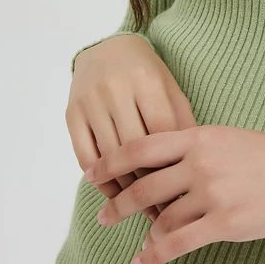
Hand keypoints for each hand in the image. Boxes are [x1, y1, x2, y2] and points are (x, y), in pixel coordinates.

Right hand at [67, 35, 197, 224]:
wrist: (108, 49)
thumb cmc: (149, 76)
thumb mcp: (172, 91)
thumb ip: (182, 123)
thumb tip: (193, 170)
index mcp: (148, 81)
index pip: (162, 135)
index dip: (173, 168)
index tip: (185, 196)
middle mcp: (117, 89)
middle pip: (135, 150)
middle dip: (151, 185)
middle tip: (165, 213)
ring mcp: (91, 101)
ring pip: (110, 157)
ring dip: (126, 189)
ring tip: (143, 209)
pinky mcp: (71, 113)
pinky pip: (85, 157)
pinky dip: (100, 181)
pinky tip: (115, 194)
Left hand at [84, 123, 264, 263]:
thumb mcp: (236, 141)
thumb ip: (200, 152)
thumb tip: (168, 172)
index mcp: (204, 136)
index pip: (142, 147)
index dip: (112, 161)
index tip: (92, 172)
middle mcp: (202, 162)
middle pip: (144, 185)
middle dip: (118, 202)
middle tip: (103, 214)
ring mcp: (214, 193)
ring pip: (161, 217)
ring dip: (144, 232)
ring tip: (135, 241)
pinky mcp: (227, 223)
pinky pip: (178, 243)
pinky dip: (154, 255)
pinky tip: (143, 262)